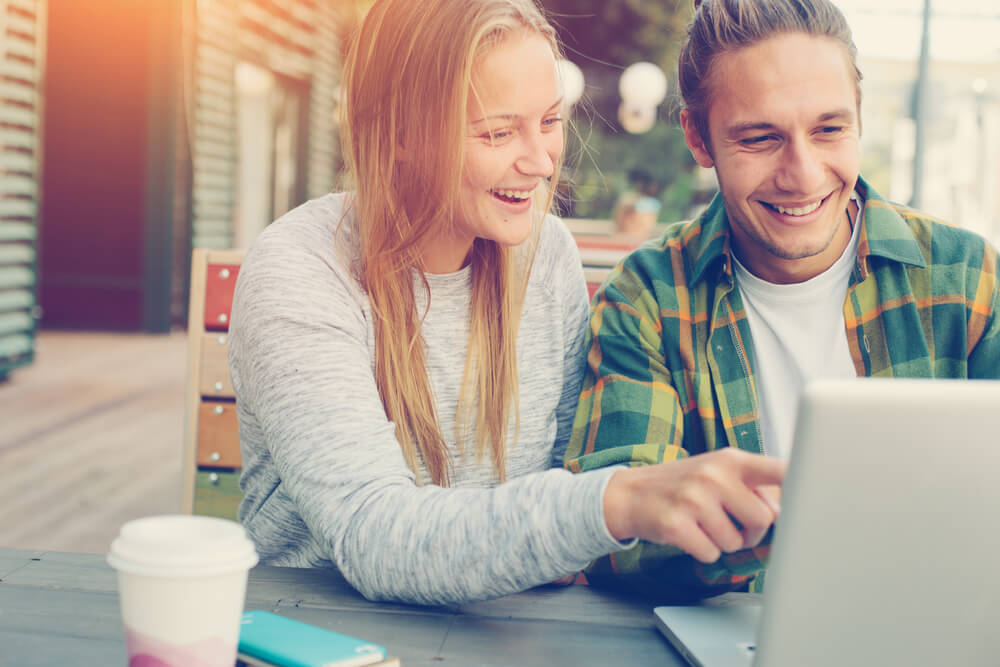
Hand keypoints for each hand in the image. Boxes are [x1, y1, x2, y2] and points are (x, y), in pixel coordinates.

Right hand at [602, 449, 785, 562]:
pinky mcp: (676, 524)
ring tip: (702, 524)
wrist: (629, 494)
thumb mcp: (717, 471)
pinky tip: (688, 534)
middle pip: (765, 519)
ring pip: (736, 542)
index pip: (779, 471)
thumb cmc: (683, 485)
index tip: (815, 497)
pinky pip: (711, 553)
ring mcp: (693, 499)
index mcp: (731, 459)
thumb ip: (753, 484)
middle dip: (752, 531)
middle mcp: (713, 474)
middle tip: (732, 524)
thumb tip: (791, 510)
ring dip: (723, 542)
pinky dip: (703, 551)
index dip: (802, 486)